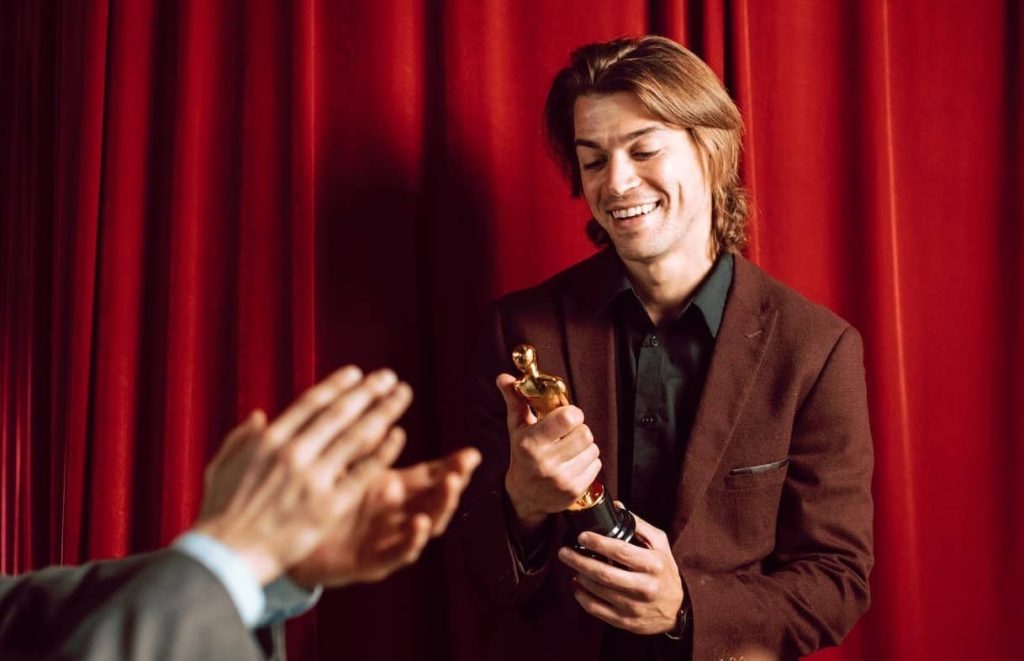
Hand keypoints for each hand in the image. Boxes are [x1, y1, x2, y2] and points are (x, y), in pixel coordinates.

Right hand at [194, 367, 411, 584]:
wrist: (226, 557)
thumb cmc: (220, 514)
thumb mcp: (221, 467)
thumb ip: (241, 438)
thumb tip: (260, 415)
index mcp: (269, 440)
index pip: (311, 403)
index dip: (337, 385)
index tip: (357, 373)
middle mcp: (294, 453)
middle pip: (340, 414)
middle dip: (368, 391)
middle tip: (389, 377)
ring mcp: (313, 479)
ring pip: (357, 437)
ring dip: (383, 412)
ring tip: (402, 395)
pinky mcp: (328, 506)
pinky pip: (362, 474)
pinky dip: (382, 452)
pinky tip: (398, 436)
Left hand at [288, 446, 481, 587]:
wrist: (290, 543)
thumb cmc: (317, 501)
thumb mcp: (343, 469)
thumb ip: (362, 446)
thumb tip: (379, 414)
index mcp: (392, 489)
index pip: (430, 475)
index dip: (452, 466)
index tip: (472, 453)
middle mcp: (397, 514)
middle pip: (436, 499)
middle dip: (453, 483)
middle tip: (464, 468)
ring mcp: (389, 538)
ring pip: (427, 525)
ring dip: (440, 506)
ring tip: (449, 486)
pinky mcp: (374, 562)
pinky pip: (398, 552)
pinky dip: (412, 539)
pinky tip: (419, 524)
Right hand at [497, 374, 600, 531]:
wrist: (524, 496)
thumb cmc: (522, 455)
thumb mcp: (517, 428)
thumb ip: (515, 400)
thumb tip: (504, 377)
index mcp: (530, 443)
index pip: (568, 418)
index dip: (573, 413)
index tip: (566, 416)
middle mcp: (545, 462)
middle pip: (585, 433)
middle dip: (579, 430)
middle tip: (568, 434)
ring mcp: (561, 479)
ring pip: (593, 449)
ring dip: (585, 447)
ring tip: (570, 449)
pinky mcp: (574, 491)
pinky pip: (596, 465)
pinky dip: (588, 462)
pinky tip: (573, 463)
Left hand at [557, 509, 683, 634]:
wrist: (676, 609)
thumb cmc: (664, 571)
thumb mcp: (660, 545)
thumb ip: (639, 525)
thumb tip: (616, 506)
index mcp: (653, 564)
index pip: (621, 551)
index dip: (598, 543)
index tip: (581, 536)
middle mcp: (644, 587)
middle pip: (604, 573)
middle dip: (579, 561)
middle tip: (564, 551)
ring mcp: (634, 607)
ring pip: (597, 591)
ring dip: (580, 576)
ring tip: (572, 565)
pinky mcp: (625, 621)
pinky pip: (596, 609)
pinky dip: (581, 596)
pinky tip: (577, 585)